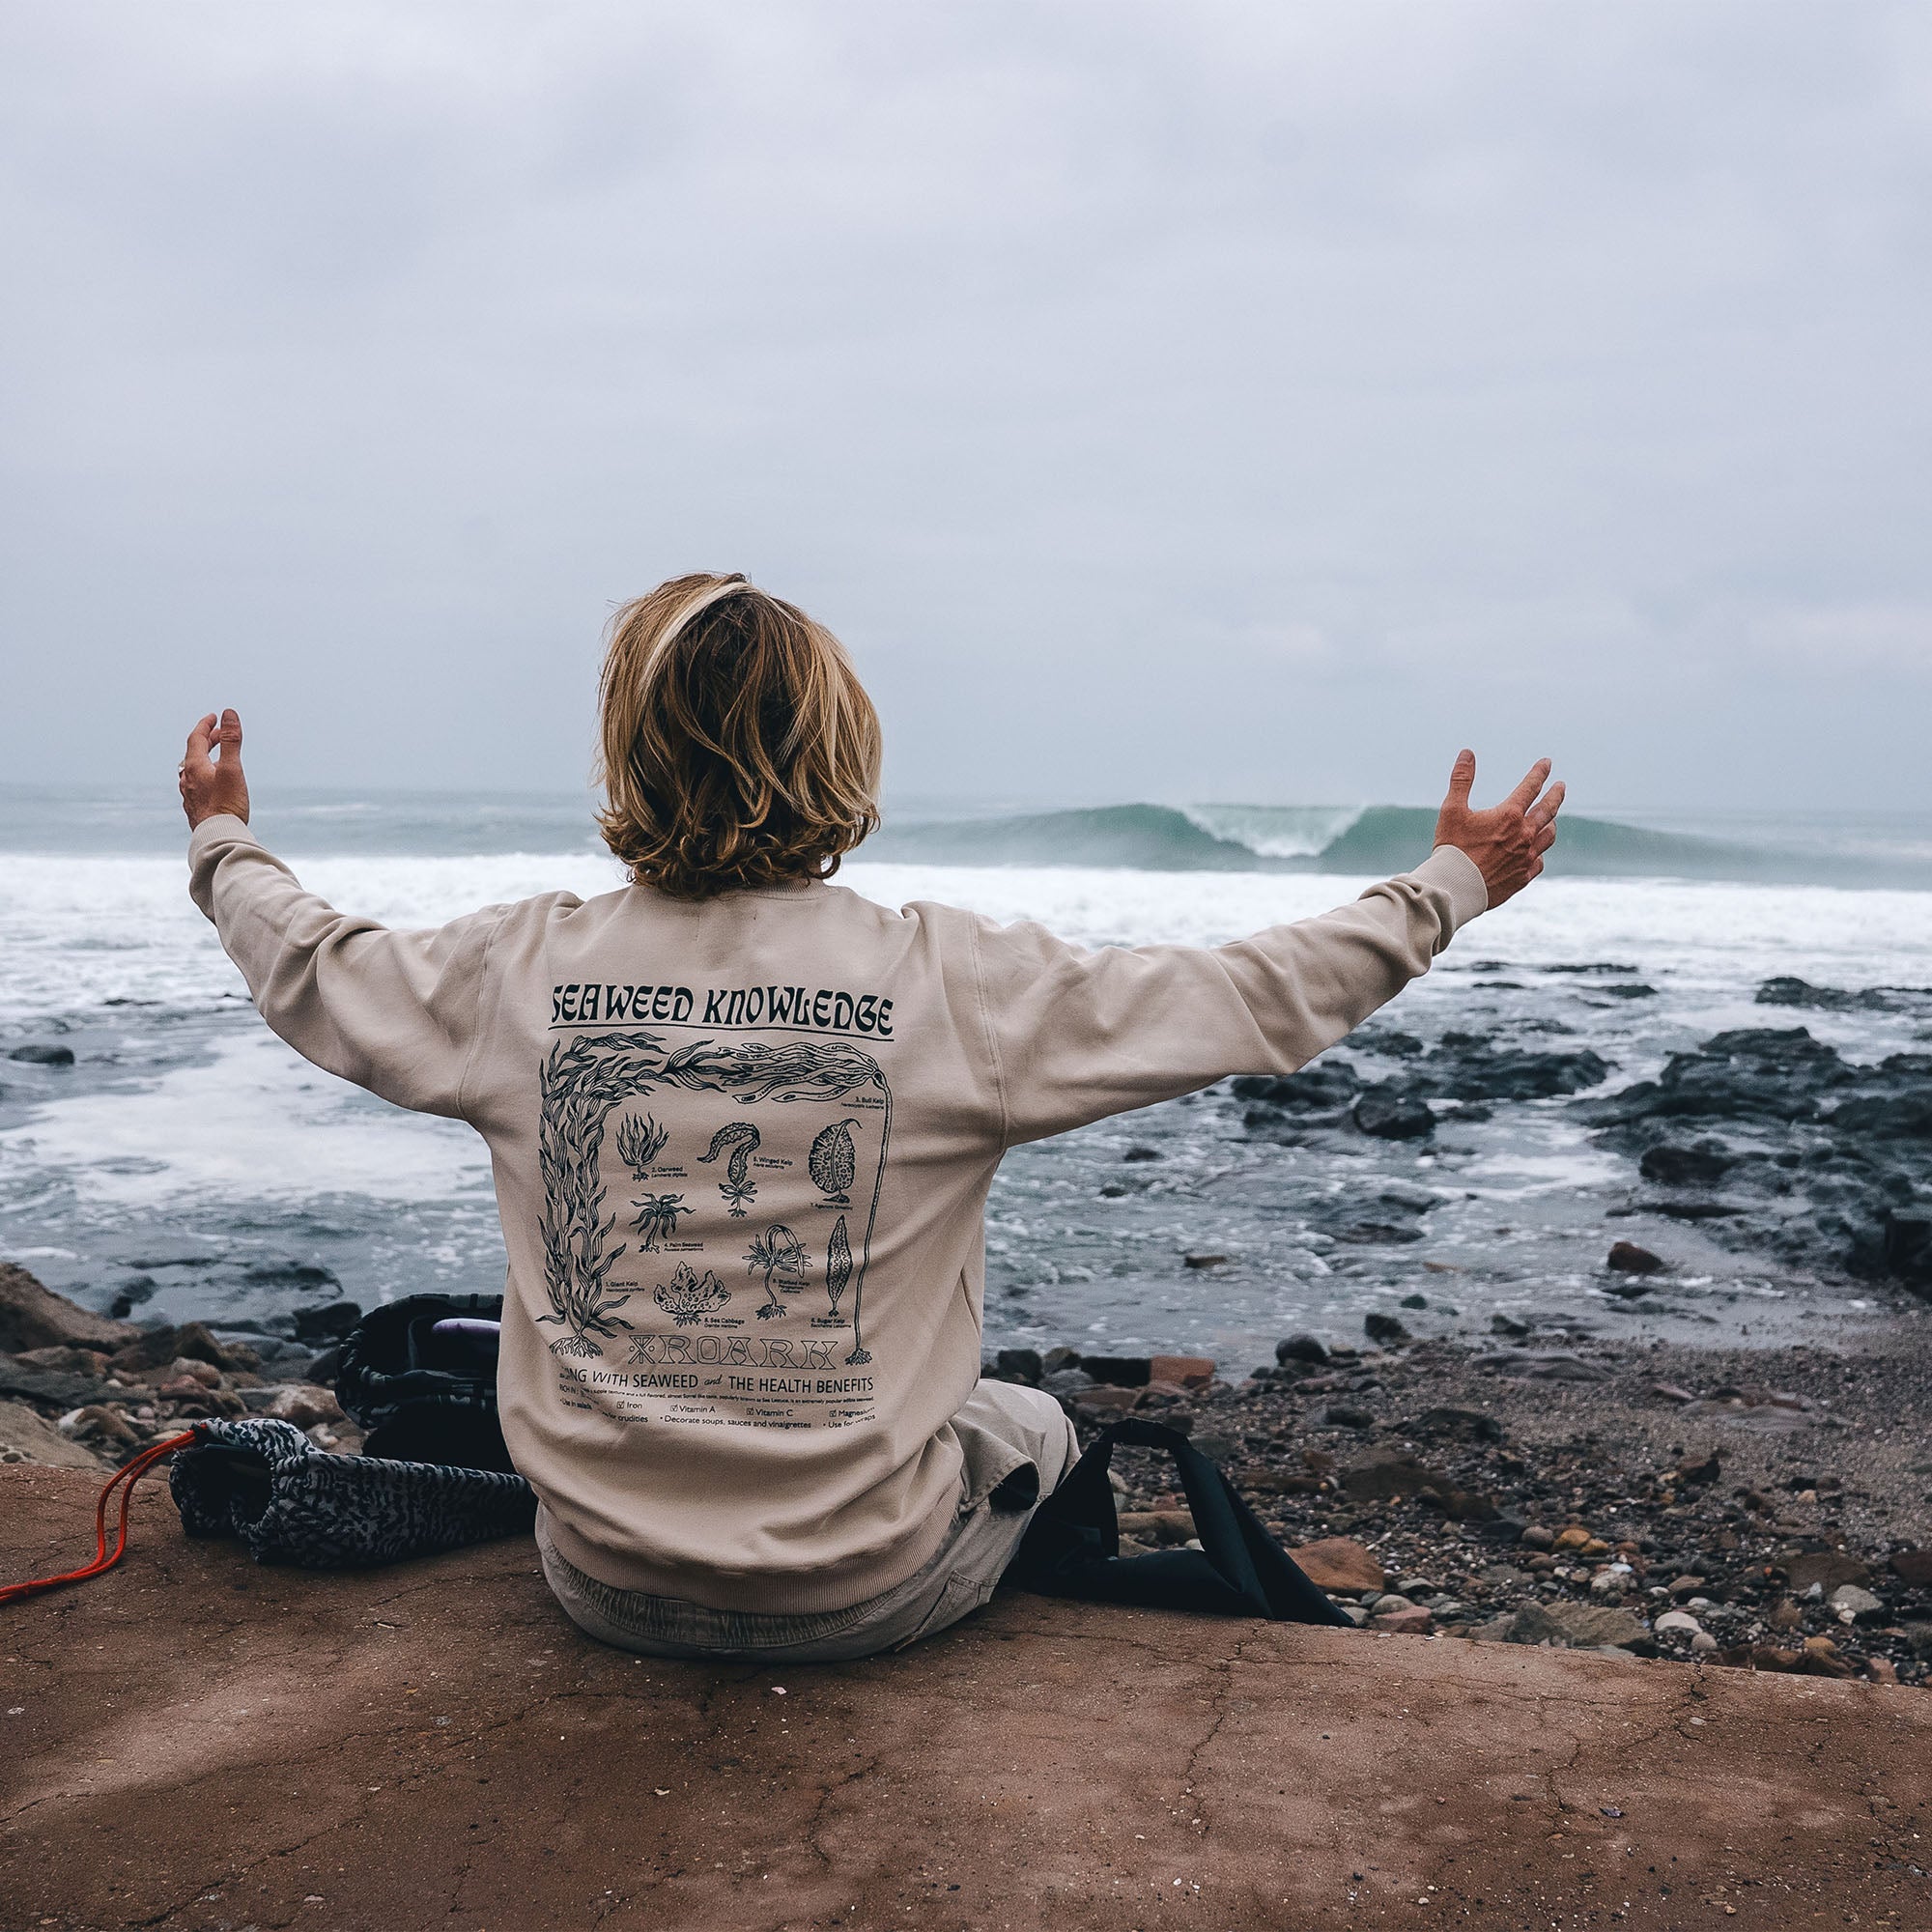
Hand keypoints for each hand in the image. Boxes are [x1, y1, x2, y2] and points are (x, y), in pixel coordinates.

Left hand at [179, 710, 250, 829]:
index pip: (196, 738)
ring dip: (205, 758)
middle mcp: (187, 779)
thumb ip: (231, 741)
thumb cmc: (227, 804)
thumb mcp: (232, 768)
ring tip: (217, 757)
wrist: (218, 837)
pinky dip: (205, 775)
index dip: (206, 725)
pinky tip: (212, 784)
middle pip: (194, 753)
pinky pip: (196, 784)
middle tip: (221, 734)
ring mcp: (189, 795)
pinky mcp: (195, 808)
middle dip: (207, 741)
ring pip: (193, 770)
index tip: (215, 717)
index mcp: (195, 767)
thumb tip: (229, 713)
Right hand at [1432, 750, 1562, 907]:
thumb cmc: (1451, 848)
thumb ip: (1461, 779)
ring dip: (1551, 824)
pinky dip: (1538, 853)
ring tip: (1551, 819)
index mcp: (1509, 815)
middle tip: (1561, 787)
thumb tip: (1467, 753)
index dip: (1539, 773)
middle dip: (1555, 796)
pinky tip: (1535, 852)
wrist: (1455, 888)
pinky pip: (1538, 862)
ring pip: (1548, 836)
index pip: (1530, 787)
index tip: (1547, 763)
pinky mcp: (1522, 877)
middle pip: (1548, 810)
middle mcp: (1524, 835)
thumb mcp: (1452, 810)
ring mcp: (1526, 858)